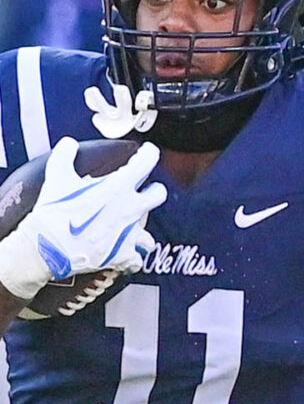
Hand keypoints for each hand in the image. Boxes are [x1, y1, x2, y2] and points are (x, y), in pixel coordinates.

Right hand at [0, 137, 166, 299]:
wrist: (44, 249)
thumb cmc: (53, 214)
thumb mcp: (57, 178)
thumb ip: (65, 156)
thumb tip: (68, 144)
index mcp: (118, 187)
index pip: (147, 162)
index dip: (149, 154)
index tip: (147, 153)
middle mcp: (129, 209)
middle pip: (159, 194)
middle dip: (153, 191)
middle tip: (145, 190)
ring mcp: (128, 234)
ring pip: (150, 232)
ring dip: (142, 231)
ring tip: (131, 228)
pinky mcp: (122, 255)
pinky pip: (137, 259)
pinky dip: (131, 258)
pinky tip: (124, 255)